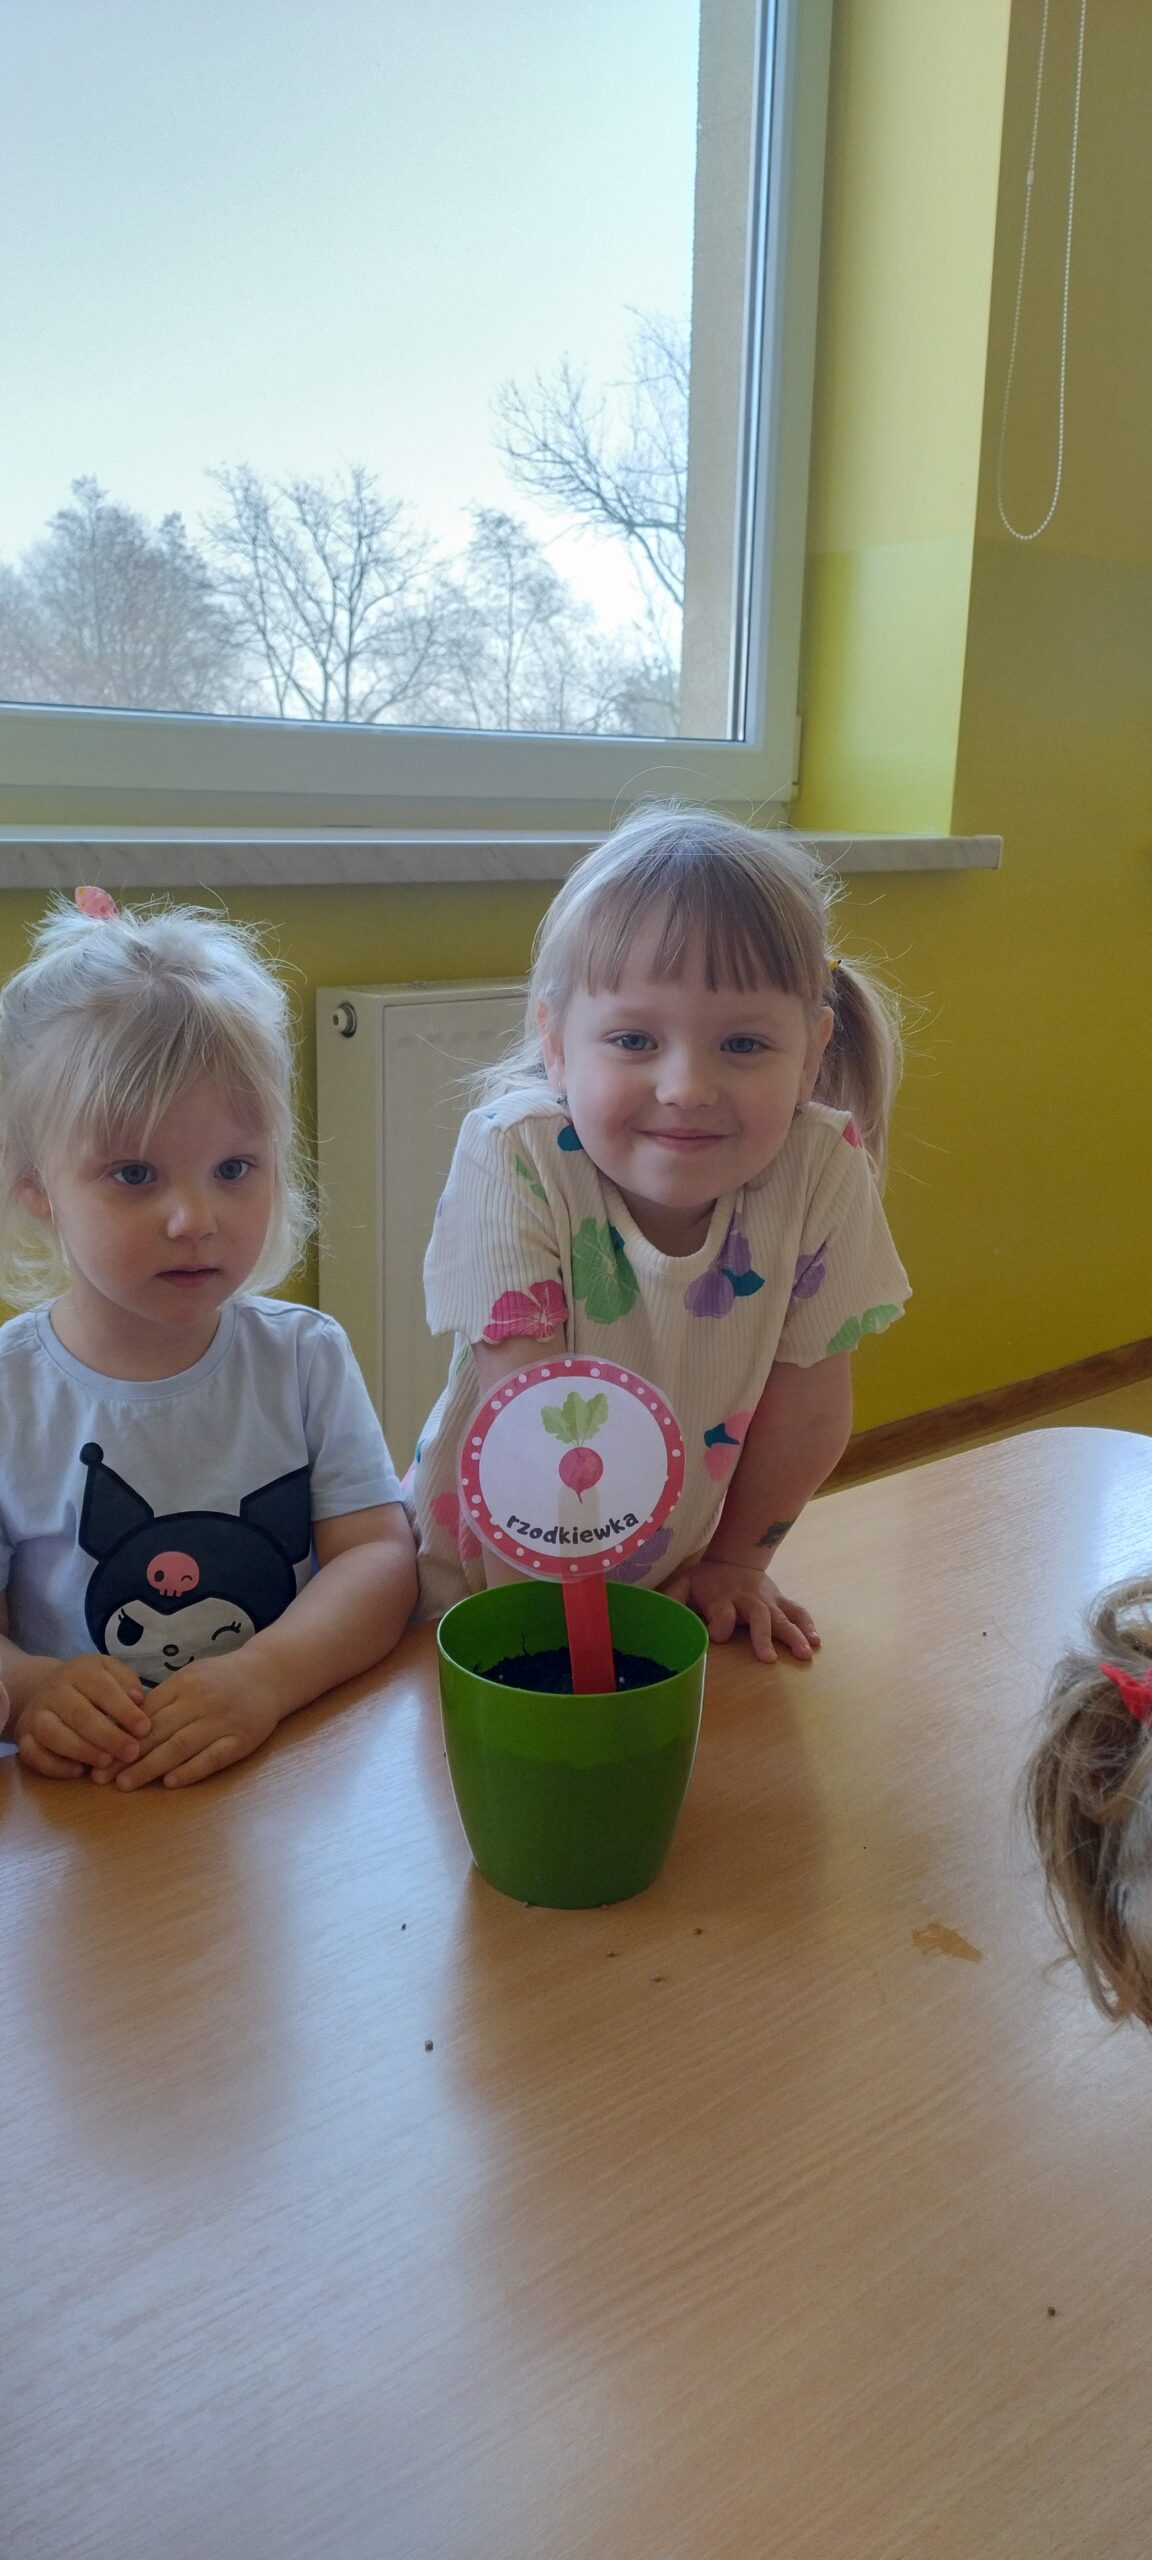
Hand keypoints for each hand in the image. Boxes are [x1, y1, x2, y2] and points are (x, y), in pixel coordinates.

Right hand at [14, 1656, 150, 1778]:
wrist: (46, 1688)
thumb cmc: (91, 1685)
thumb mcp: (110, 1672)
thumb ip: (127, 1683)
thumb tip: (138, 1700)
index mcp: (80, 1671)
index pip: (102, 1688)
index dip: (124, 1710)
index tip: (144, 1729)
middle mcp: (54, 1691)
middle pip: (79, 1714)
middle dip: (108, 1736)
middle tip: (131, 1753)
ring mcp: (36, 1714)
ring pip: (53, 1734)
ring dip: (82, 1750)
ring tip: (107, 1762)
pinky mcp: (23, 1736)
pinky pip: (32, 1754)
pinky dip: (54, 1766)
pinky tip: (79, 1772)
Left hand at [107, 1653, 284, 1790]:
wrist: (269, 1674)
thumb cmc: (222, 1679)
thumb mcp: (189, 1678)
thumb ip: (162, 1699)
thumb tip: (124, 1726)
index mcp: (183, 1685)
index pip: (145, 1715)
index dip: (119, 1737)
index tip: (97, 1756)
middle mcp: (200, 1702)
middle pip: (158, 1732)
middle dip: (126, 1757)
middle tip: (101, 1777)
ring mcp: (222, 1721)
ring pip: (180, 1746)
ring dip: (150, 1767)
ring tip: (126, 1783)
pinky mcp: (242, 1740)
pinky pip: (213, 1758)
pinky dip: (191, 1770)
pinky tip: (171, 1782)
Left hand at [660, 1557, 818, 1664]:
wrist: (736, 1556)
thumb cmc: (706, 1580)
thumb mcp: (684, 1584)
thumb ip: (671, 1599)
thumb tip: (654, 1614)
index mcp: (721, 1598)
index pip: (721, 1614)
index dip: (718, 1625)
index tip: (716, 1636)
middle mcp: (746, 1600)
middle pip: (756, 1616)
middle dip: (762, 1636)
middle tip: (768, 1658)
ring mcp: (767, 1601)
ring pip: (782, 1617)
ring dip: (794, 1635)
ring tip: (804, 1653)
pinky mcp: (780, 1602)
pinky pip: (797, 1612)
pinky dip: (807, 1625)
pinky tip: (815, 1641)